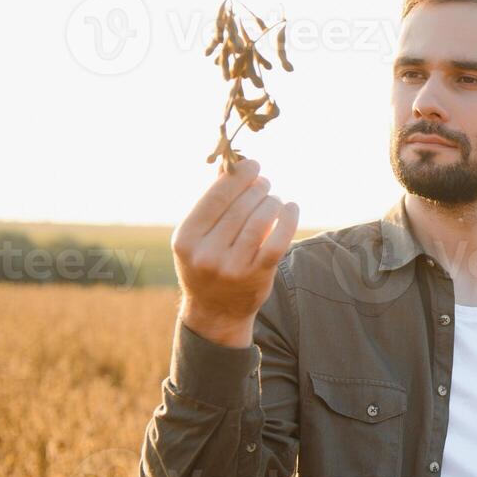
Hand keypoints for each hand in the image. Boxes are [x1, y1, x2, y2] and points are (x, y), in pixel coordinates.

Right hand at [171, 158, 298, 347]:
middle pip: (241, 207)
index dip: (238, 177)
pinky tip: (291, 208)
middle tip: (265, 183)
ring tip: (274, 199)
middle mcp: (206, 254)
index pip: (215, 197)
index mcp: (186, 238)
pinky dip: (288, 219)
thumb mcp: (197, 236)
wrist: (216, 311)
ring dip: (272, 202)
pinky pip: (278, 240)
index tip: (253, 164)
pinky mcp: (257, 276)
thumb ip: (211, 202)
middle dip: (258, 188)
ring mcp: (232, 267)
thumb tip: (229, 165)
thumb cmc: (207, 262)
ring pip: (260, 220)